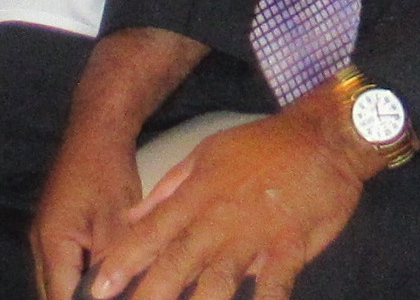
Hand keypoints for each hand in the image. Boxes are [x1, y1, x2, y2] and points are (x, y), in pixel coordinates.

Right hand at [31, 120, 146, 299]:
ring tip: (107, 290)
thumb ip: (111, 267)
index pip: (59, 299)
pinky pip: (61, 267)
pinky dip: (77, 280)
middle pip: (52, 293)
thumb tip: (116, 292)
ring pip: (55, 282)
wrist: (95, 133)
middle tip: (112, 295)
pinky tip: (100, 281)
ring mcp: (44, 237)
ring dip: (76, 292)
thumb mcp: (116, 224)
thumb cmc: (106, 173)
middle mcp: (40, 245)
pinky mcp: (54, 230)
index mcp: (52, 244)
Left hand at [78, 97, 370, 299]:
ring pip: (219, 278)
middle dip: (150, 293)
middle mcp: (218, 219)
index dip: (123, 263)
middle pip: (177, 262)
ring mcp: (254, 234)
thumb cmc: (261, 147)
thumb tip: (130, 216)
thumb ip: (167, 190)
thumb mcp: (205, 155)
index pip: (150, 235)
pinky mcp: (290, 246)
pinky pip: (275, 283)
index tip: (99, 287)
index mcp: (196, 197)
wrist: (320, 136)